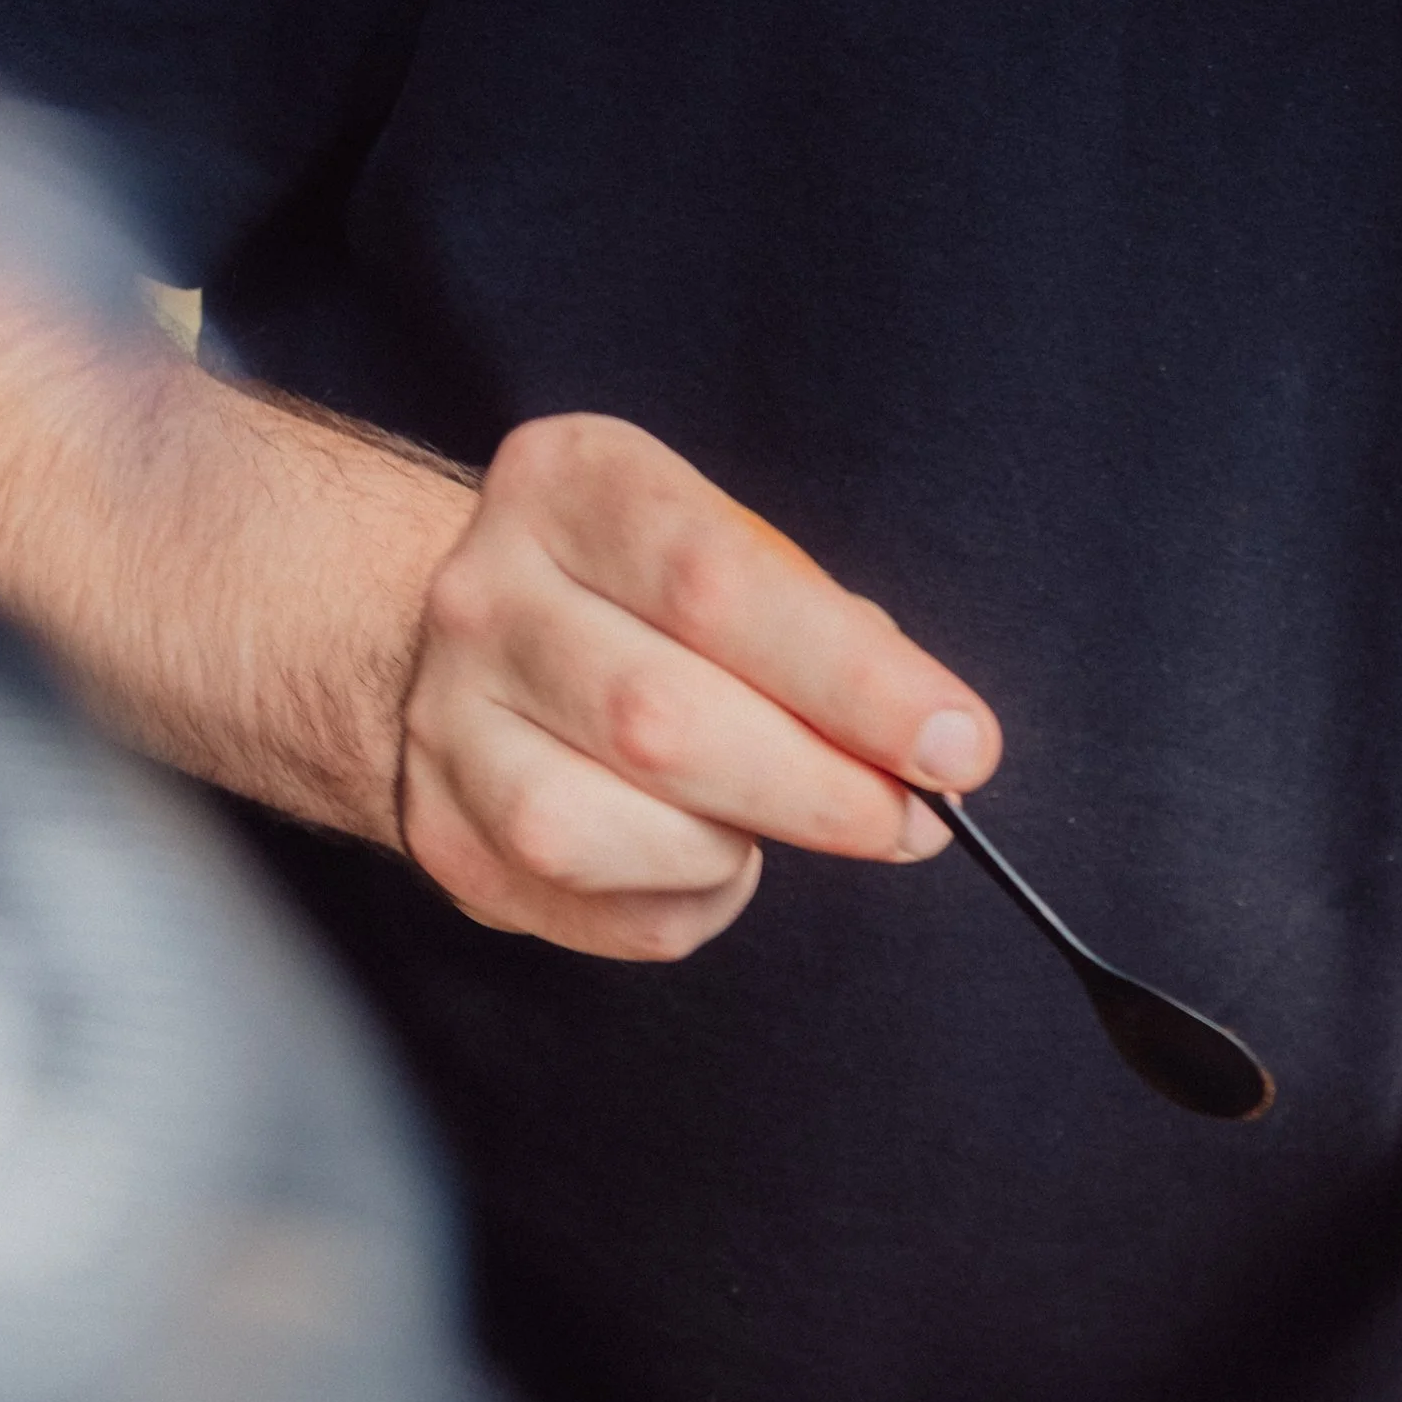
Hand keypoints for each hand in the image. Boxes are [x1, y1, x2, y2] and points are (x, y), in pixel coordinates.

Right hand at [398, 415, 1000, 959]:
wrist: (457, 646)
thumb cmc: (636, 604)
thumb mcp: (723, 558)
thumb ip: (824, 635)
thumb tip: (928, 745)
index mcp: (570, 487)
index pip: (715, 585)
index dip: (851, 683)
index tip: (956, 747)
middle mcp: (485, 597)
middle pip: (660, 721)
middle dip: (816, 792)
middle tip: (906, 823)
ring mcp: (446, 722)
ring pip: (603, 833)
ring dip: (724, 853)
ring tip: (758, 827)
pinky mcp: (445, 835)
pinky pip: (602, 913)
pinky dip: (689, 905)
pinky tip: (697, 861)